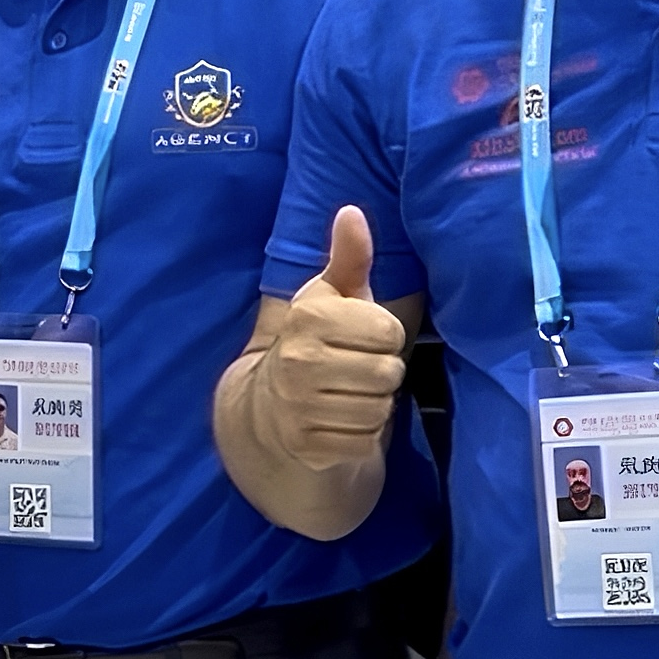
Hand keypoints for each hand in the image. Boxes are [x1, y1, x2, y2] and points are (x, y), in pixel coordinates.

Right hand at [253, 207, 407, 473]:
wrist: (269, 411)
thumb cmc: (316, 344)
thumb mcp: (331, 299)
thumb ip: (348, 258)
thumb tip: (352, 211)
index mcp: (308, 316)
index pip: (388, 329)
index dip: (383, 335)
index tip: (359, 337)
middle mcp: (299, 360)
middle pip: (389, 371)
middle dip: (381, 372)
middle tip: (355, 370)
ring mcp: (299, 406)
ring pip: (380, 409)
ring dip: (372, 405)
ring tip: (348, 394)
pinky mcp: (308, 446)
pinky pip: (366, 442)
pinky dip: (360, 436)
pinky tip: (340, 423)